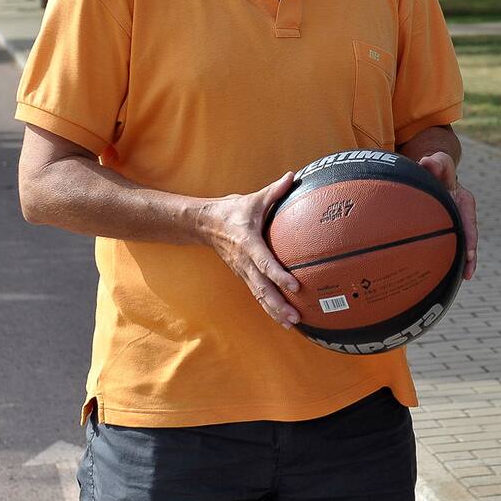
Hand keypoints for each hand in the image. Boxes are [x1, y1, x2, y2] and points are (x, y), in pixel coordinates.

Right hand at [198, 172, 300, 327]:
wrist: (205, 224)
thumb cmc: (233, 210)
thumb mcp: (254, 199)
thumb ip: (275, 190)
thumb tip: (293, 176)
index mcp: (248, 243)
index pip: (264, 262)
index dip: (278, 275)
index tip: (294, 286)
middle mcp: (244, 261)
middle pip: (261, 287)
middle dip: (278, 303)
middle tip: (295, 316)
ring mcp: (242, 271)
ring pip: (259, 295)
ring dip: (274, 311)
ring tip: (292, 323)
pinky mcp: (243, 276)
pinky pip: (257, 294)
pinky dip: (269, 308)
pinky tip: (283, 319)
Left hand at [417, 152, 478, 279]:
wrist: (432, 172)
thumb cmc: (435, 168)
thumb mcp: (438, 163)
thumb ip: (436, 163)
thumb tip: (427, 162)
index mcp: (464, 200)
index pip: (469, 220)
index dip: (470, 238)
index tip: (469, 253)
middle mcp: (463, 214)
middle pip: (468, 237)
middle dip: (469, 255)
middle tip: (467, 273)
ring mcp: (456, 222)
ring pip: (461, 244)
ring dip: (462, 261)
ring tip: (462, 279)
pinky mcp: (448, 228)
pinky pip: (450, 244)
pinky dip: (450, 258)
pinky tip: (443, 275)